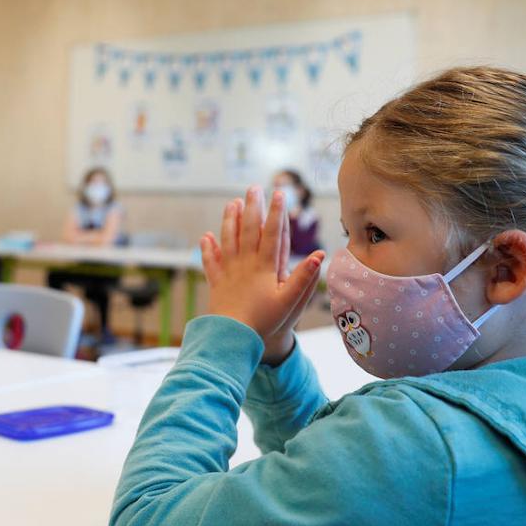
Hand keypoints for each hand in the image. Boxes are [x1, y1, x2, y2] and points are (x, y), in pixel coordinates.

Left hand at [201, 186, 325, 364]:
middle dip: (252, 207)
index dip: (276, 213)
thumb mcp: (289, 302)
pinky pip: (211, 262)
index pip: (271, 234)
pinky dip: (208, 249)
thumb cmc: (263, 321)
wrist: (232, 337)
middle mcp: (244, 264)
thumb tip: (319, 256)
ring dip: (230, 220)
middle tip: (254, 187)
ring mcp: (228, 272)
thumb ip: (304, 278)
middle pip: (247, 230)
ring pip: (227, 239)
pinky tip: (205, 237)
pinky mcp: (216, 283)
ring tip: (232, 203)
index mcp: (263, 267)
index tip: (280, 194)